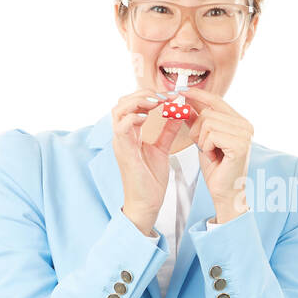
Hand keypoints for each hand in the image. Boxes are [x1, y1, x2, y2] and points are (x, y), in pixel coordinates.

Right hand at [111, 88, 183, 233]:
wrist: (146, 204)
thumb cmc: (151, 180)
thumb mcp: (162, 149)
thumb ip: (168, 130)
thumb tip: (178, 112)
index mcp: (130, 134)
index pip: (131, 105)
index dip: (149, 95)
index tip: (169, 96)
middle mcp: (122, 136)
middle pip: (122, 102)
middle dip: (143, 94)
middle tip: (164, 96)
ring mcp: (120, 143)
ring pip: (118, 110)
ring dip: (138, 102)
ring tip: (157, 102)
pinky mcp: (124, 152)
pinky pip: (122, 127)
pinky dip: (134, 117)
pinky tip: (148, 117)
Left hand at [175, 87, 252, 222]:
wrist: (225, 192)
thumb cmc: (217, 168)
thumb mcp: (203, 139)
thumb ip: (197, 120)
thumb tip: (185, 101)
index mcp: (240, 122)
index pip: (217, 100)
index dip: (198, 95)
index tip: (182, 91)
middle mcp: (245, 125)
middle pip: (208, 112)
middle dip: (197, 130)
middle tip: (204, 147)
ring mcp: (244, 134)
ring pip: (207, 123)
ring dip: (202, 140)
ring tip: (210, 153)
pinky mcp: (239, 144)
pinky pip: (211, 135)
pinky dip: (206, 147)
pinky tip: (214, 157)